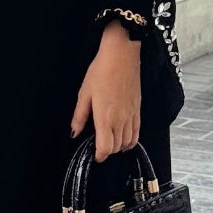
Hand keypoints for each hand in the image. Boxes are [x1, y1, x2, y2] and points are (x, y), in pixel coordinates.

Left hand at [70, 20, 141, 162]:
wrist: (122, 56)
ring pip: (128, 142)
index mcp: (105, 118)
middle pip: (117, 147)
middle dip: (108, 151)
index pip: (106, 148)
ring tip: (111, 143)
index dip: (100, 156)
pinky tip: (125, 138)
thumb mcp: (84, 94)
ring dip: (119, 147)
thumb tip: (74, 132)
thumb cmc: (102, 71)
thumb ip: (79, 116)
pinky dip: (131, 140)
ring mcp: (131, 115)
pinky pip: (137, 132)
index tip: (95, 155)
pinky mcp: (138, 110)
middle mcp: (120, 120)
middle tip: (99, 147)